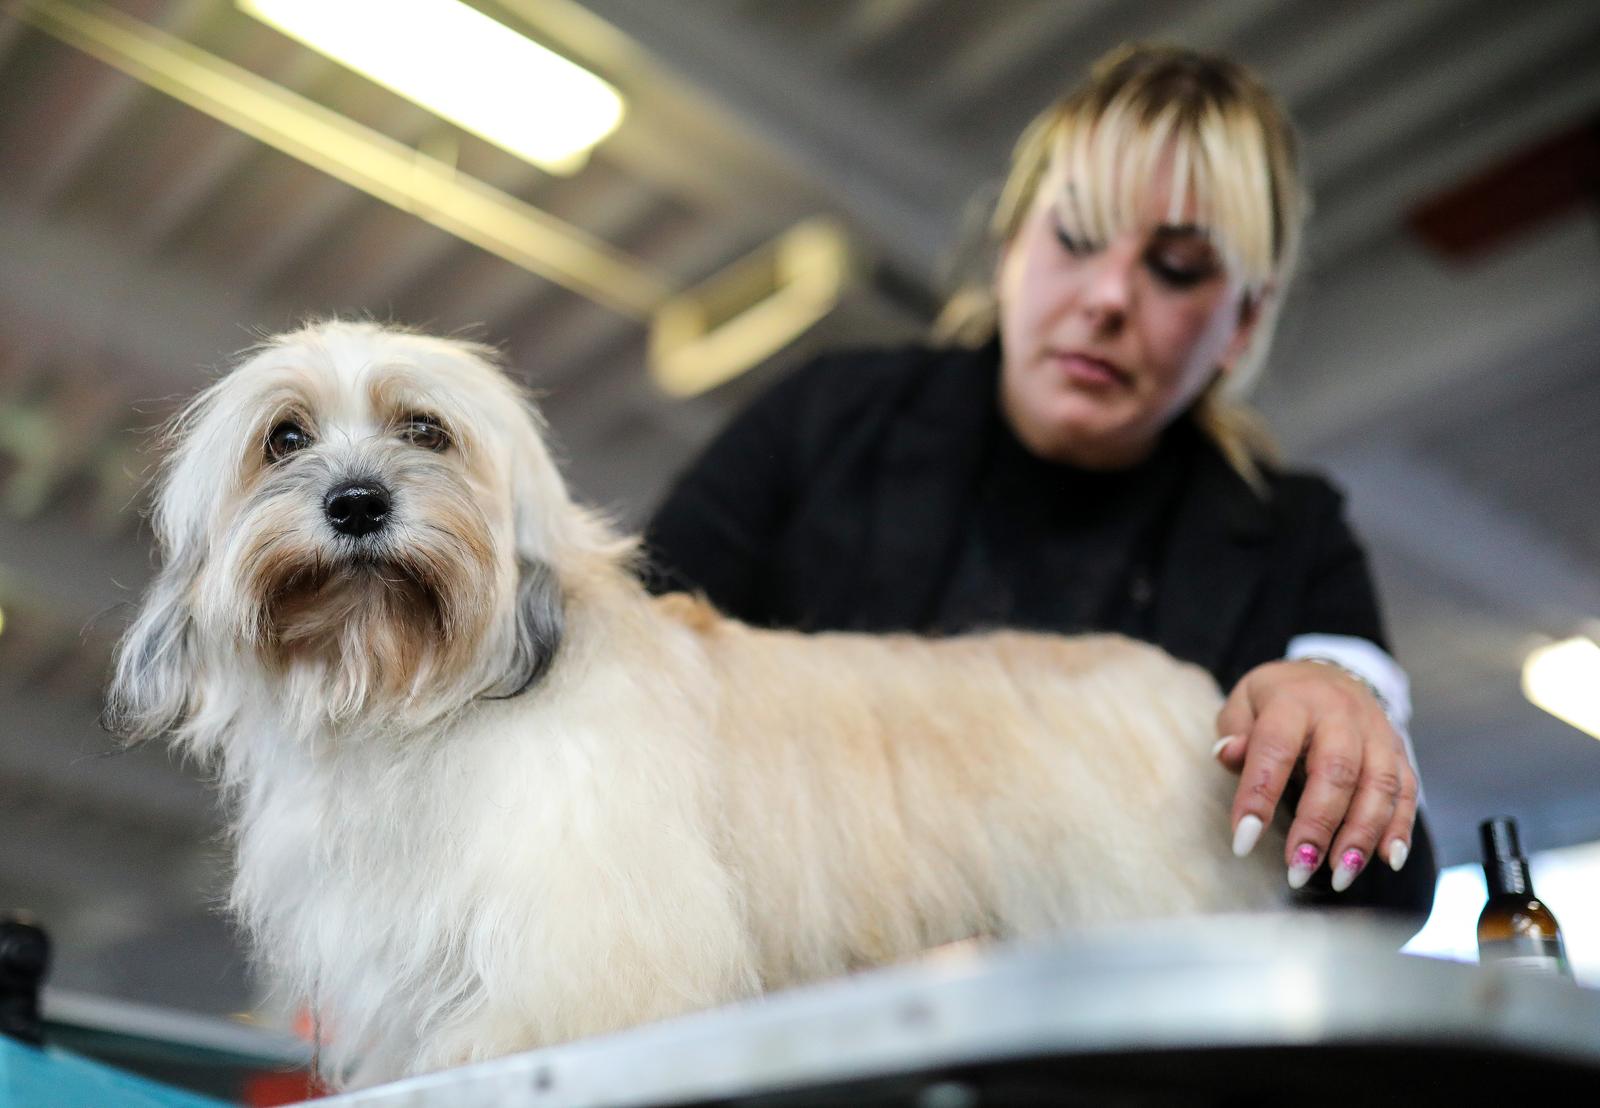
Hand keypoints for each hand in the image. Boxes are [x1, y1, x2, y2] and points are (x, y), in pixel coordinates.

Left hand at [1212, 660, 1416, 891]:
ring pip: (1378, 785)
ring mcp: (1375, 732)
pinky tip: (1387, 859)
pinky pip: (1406, 790)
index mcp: (1293, 701)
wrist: (1329, 673)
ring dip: (1361, 835)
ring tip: (1341, 875)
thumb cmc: (1276, 700)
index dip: (1259, 795)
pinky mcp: (1398, 750)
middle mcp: (1340, 714)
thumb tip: (1227, 754)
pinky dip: (1400, 826)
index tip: (1243, 840)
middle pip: (1336, 771)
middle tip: (1298, 869)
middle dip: (1318, 826)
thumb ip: (1235, 732)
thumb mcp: (1244, 703)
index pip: (1274, 748)